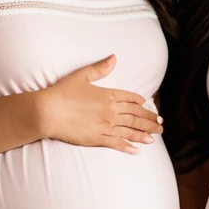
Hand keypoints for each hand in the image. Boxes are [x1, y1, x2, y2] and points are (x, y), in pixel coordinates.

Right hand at [36, 53, 162, 153]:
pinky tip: (137, 150)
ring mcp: (105, 125)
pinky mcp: (98, 138)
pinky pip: (118, 143)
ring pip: (131, 130)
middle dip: (150, 120)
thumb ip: (100, 68)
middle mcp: (111, 110)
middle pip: (136, 115)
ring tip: (155, 137)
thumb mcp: (82, 75)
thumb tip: (114, 57)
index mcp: (108, 94)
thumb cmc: (62, 92)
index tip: (149, 107)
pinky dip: (129, 147)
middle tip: (161, 125)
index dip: (142, 103)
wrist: (48, 111)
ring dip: (145, 134)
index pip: (131, 98)